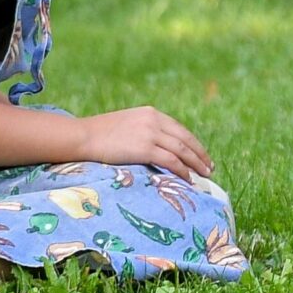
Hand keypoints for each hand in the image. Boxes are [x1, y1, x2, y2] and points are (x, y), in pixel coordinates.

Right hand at [73, 106, 213, 181]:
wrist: (83, 136)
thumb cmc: (99, 135)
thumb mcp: (126, 125)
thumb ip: (143, 131)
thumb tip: (155, 147)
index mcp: (151, 113)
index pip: (179, 130)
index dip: (193, 144)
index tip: (201, 155)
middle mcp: (154, 121)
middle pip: (185, 139)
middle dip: (200, 155)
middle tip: (209, 168)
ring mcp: (150, 134)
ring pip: (182, 150)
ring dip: (196, 164)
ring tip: (205, 175)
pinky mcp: (145, 148)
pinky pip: (171, 161)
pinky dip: (183, 171)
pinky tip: (188, 179)